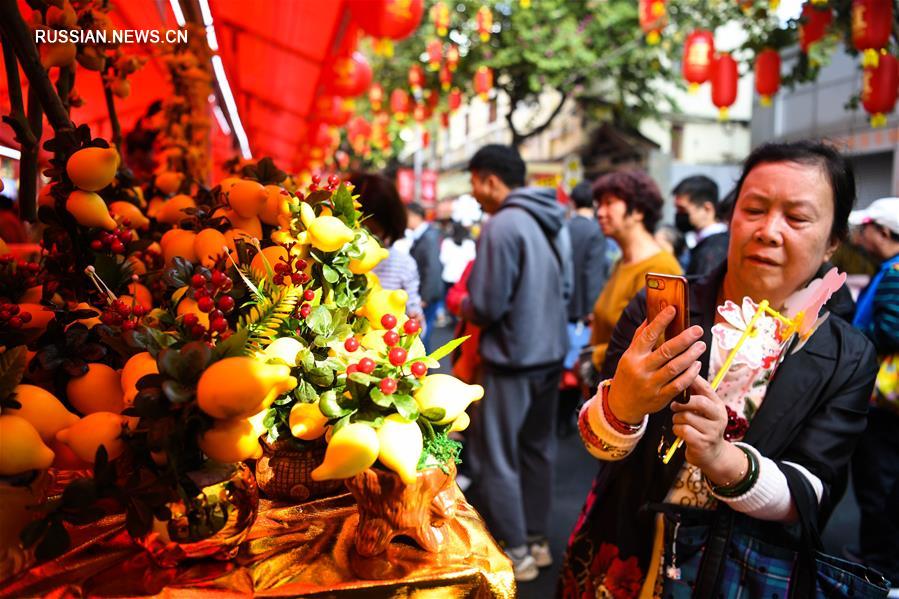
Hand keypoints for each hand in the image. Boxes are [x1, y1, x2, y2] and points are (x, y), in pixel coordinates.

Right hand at [607, 306, 705, 423]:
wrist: (621, 405)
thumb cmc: (628, 375)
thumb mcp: (628, 356)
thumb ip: (640, 338)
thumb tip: (650, 317)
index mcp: (633, 356)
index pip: (648, 335)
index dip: (661, 321)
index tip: (673, 310)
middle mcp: (641, 369)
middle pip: (666, 351)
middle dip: (684, 339)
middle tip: (698, 330)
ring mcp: (651, 384)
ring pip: (675, 367)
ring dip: (691, 355)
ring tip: (700, 345)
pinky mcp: (660, 398)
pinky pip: (679, 385)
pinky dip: (690, 374)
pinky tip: (697, 365)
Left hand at [670, 375, 728, 471]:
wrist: (711, 455)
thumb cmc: (702, 427)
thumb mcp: (703, 410)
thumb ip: (694, 394)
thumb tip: (681, 372)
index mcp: (717, 404)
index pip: (705, 387)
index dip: (690, 379)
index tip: (677, 376)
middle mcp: (718, 416)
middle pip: (698, 401)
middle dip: (682, 403)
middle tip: (674, 406)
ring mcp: (712, 431)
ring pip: (686, 416)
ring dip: (676, 419)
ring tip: (679, 422)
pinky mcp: (702, 443)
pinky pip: (683, 430)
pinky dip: (677, 429)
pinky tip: (680, 432)